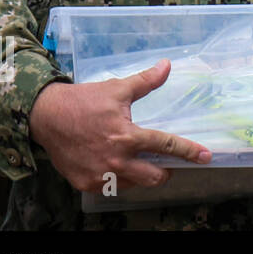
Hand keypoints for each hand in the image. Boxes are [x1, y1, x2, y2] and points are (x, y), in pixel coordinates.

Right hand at [29, 60, 211, 192]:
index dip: (189, 152)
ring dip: (142, 175)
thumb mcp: (117, 89)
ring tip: (139, 162)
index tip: (206, 157)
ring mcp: (100, 175)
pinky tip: (118, 167)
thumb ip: (146, 81)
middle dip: (165, 172)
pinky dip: (120, 179)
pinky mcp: (86, 184)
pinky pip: (112, 188)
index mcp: (127, 136)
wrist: (46, 117)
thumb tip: (167, 65)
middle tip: (167, 164)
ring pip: (134, 184)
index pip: (166, 146)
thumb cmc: (83, 102)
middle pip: (154, 177)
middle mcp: (116, 161)